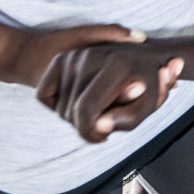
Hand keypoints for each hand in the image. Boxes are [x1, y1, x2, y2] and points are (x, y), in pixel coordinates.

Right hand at [33, 32, 184, 142]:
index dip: (89, 134)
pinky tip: (81, 100)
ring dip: (76, 116)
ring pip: (60, 108)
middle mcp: (89, 56)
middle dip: (86, 126)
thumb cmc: (148, 85)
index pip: (85, 112)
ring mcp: (72, 55)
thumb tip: (98, 126)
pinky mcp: (60, 58)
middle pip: (70, 113)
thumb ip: (127, 119)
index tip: (103, 137)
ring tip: (99, 108)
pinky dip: (58, 104)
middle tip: (106, 120)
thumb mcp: (148, 105)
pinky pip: (44, 95)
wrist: (142, 56)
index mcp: (116, 66)